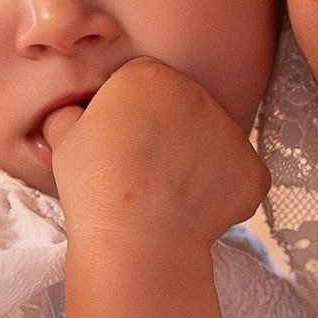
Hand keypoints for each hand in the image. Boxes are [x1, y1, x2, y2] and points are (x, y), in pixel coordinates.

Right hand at [42, 57, 265, 253]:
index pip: (143, 87)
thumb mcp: (64, 140)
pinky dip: (221, 194)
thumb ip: (70, 114)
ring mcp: (232, 131)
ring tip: (167, 196)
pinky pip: (237, 177)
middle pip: (182, 108)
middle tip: (143, 174)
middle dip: (168, 134)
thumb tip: (73, 114)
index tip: (120, 148)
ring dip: (196, 163)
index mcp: (147, 76)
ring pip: (212, 142)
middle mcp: (196, 92)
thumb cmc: (94, 190)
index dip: (129, 118)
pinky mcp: (253, 168)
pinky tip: (192, 211)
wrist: (135, 240)